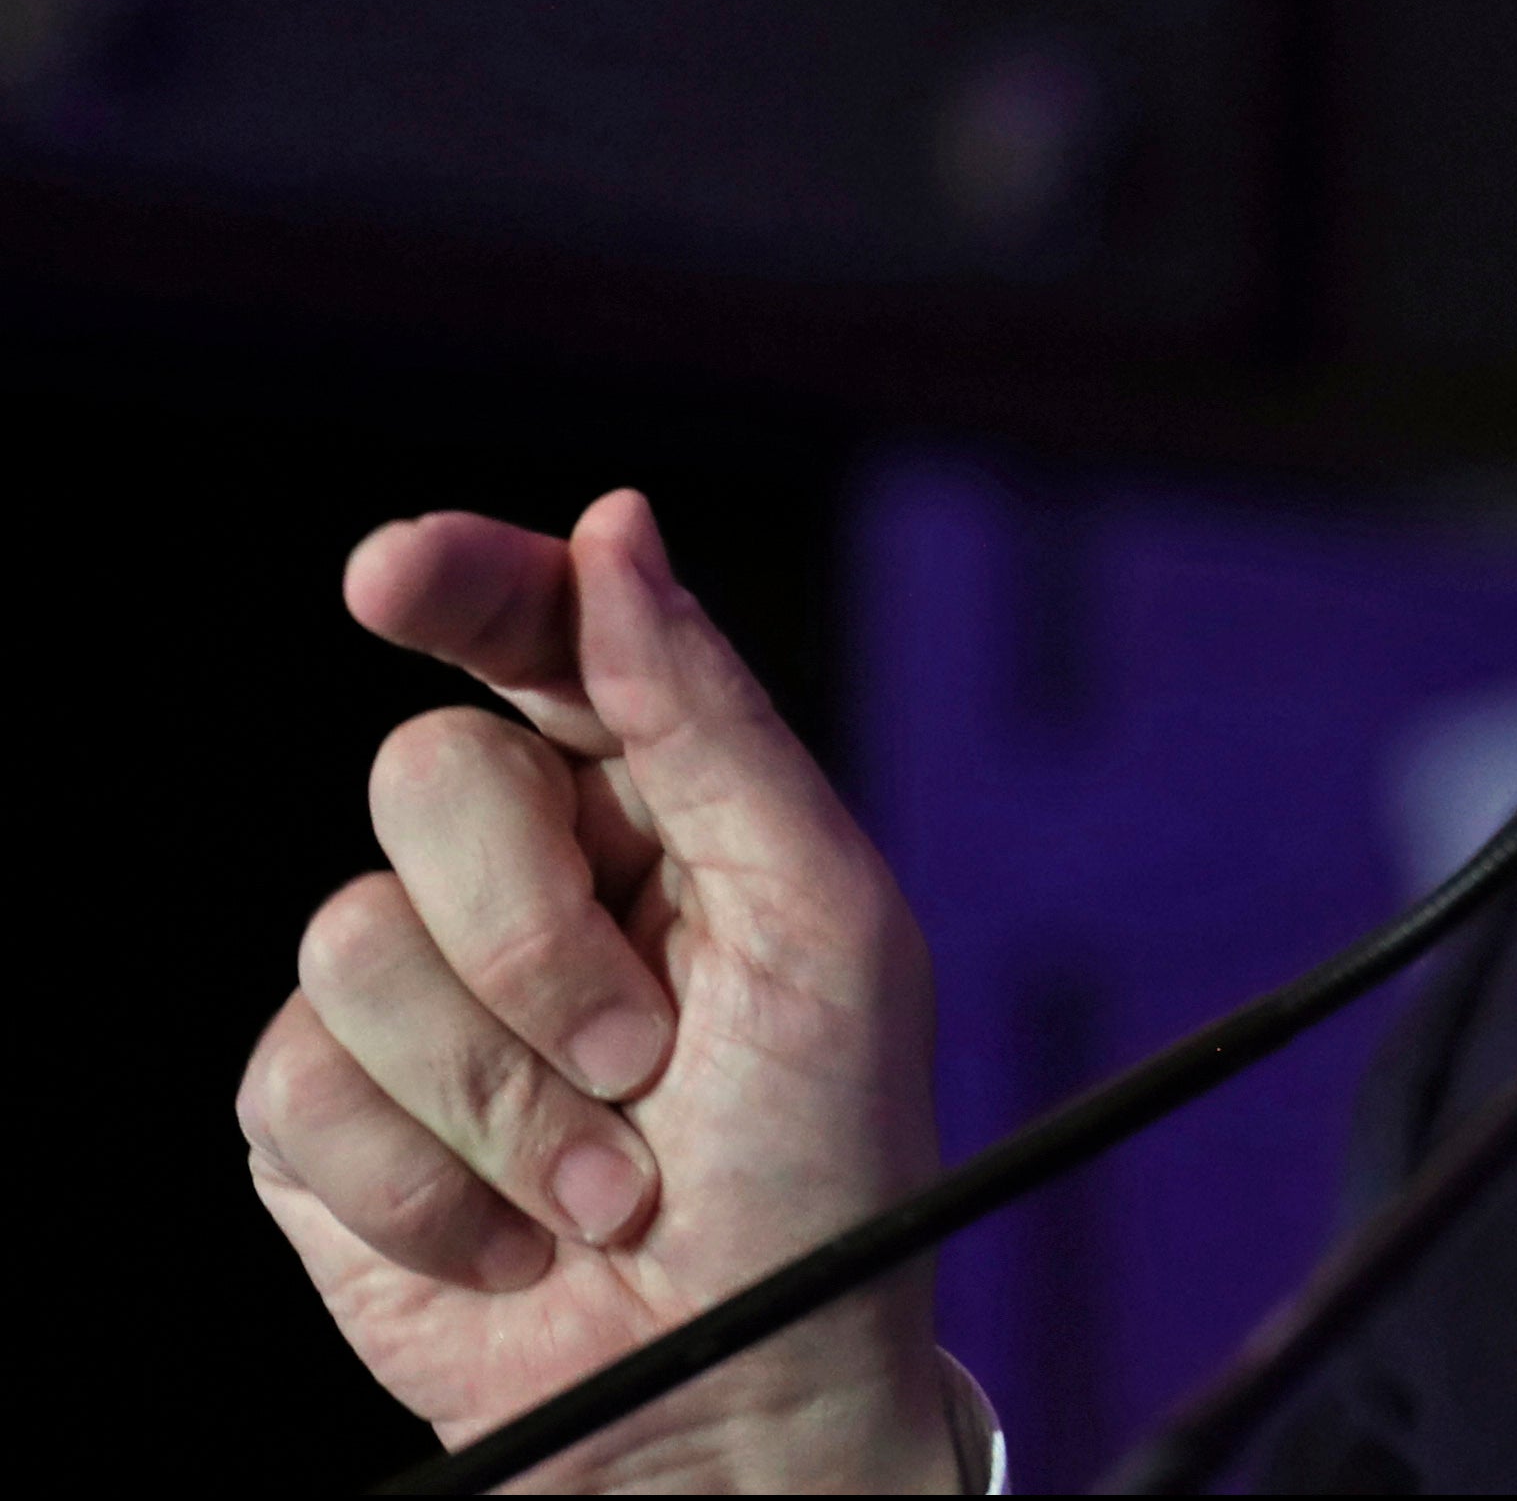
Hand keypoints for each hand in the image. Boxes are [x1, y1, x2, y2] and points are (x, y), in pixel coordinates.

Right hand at [239, 492, 959, 1490]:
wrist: (741, 1385)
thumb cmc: (825, 1158)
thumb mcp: (823, 918)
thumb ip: (712, 722)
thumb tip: (616, 529)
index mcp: (656, 799)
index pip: (538, 635)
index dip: (463, 580)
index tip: (398, 571)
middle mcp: (524, 876)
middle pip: (430, 778)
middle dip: (534, 933)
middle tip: (643, 1055)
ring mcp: (411, 999)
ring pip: (353, 938)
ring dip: (500, 1091)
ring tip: (607, 1177)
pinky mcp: (323, 1129)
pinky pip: (293, 1084)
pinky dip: (423, 1182)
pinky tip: (509, 1236)